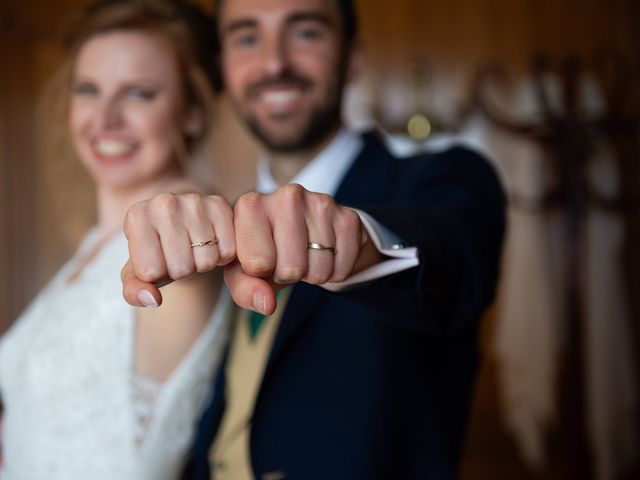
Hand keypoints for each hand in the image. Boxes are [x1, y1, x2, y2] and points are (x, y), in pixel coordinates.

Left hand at [121, 193, 234, 306]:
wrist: (180, 223)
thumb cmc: (157, 251)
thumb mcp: (138, 273)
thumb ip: (134, 291)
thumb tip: (152, 300)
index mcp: (136, 217)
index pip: (151, 272)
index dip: (157, 275)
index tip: (157, 259)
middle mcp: (164, 202)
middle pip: (181, 268)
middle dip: (182, 271)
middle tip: (180, 256)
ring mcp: (194, 201)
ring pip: (207, 260)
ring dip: (203, 264)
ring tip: (195, 249)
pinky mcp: (219, 204)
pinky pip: (228, 250)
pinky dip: (222, 255)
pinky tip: (212, 243)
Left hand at [223, 184, 379, 314]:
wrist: (306, 234)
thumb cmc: (267, 252)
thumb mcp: (244, 272)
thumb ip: (245, 290)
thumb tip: (267, 304)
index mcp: (251, 205)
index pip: (257, 263)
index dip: (261, 273)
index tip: (262, 262)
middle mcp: (286, 196)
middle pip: (291, 269)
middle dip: (289, 276)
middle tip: (286, 261)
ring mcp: (320, 203)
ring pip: (319, 270)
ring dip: (313, 274)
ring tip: (305, 256)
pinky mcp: (348, 216)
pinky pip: (342, 267)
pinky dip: (335, 272)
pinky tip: (326, 254)